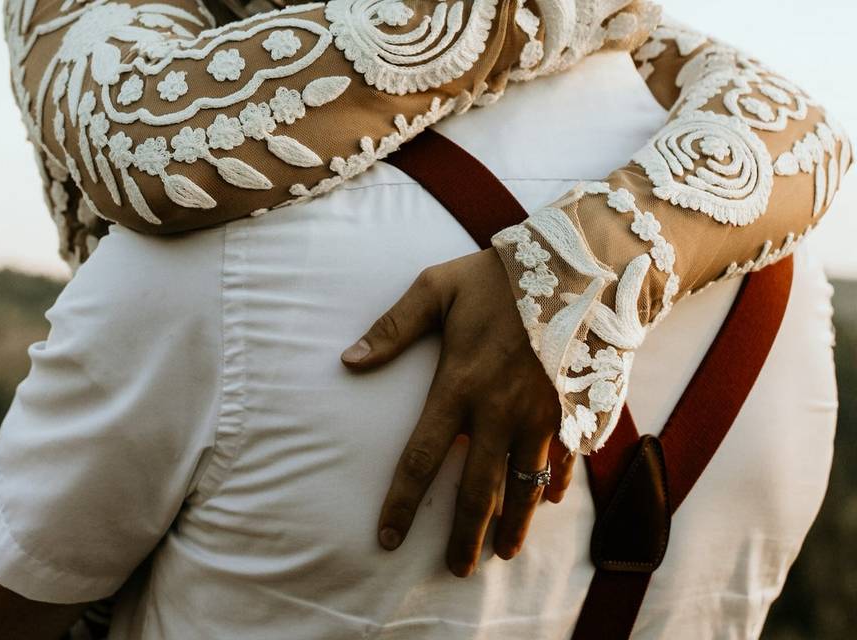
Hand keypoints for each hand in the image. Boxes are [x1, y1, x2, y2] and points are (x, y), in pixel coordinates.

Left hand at [341, 248, 576, 576]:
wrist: (577, 265)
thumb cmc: (496, 277)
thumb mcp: (436, 288)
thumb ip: (392, 328)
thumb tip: (348, 360)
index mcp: (460, 385)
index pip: (422, 458)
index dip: (403, 503)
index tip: (388, 538)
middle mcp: (501, 411)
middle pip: (478, 489)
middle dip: (465, 535)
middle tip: (456, 568)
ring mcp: (542, 414)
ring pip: (525, 486)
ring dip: (513, 524)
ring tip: (502, 553)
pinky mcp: (574, 409)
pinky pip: (563, 460)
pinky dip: (555, 485)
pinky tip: (548, 503)